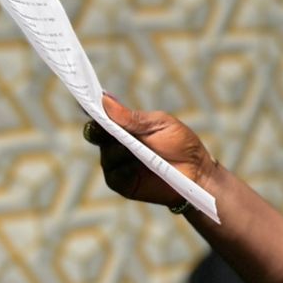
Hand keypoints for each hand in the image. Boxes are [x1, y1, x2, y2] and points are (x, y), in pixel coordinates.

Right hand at [84, 94, 216, 206]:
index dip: (93, 108)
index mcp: (124, 126)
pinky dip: (121, 171)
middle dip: (98, 129)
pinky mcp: (124, 184)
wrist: (197, 172)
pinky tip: (131, 167)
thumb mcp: (159, 124)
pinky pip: (114, 177)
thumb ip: (132, 117)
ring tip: (128, 147)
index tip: (85, 100)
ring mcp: (119, 164)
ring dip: (115, 151)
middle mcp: (117, 144)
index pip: (103, 115)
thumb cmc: (180, 143)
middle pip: (97, 135)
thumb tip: (105, 99)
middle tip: (102, 126)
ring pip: (106, 156)